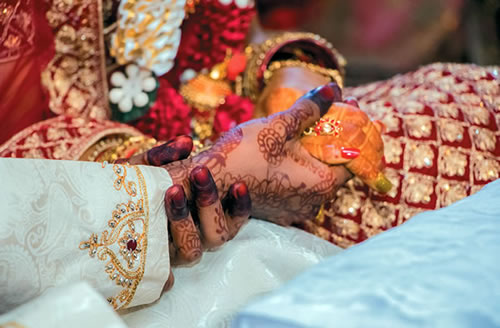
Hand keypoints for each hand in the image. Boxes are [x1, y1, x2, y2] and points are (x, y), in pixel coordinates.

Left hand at [115, 136, 250, 291]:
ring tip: (173, 189)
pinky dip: (165, 274)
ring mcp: (169, 253)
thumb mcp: (143, 167)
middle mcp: (190, 237)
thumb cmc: (123, 187)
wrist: (84, 207)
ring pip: (193, 250)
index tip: (238, 184)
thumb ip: (164, 154)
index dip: (240, 206)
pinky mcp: (147, 268)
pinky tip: (158, 252)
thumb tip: (186, 143)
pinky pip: (163, 275)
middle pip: (216, 234)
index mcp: (198, 217)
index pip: (232, 218)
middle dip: (210, 201)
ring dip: (187, 220)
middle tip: (199, 171)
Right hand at [165, 83, 353, 224]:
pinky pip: (300, 184)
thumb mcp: (278, 126)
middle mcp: (313, 202)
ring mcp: (295, 208)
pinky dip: (302, 164)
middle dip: (335, 137)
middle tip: (332, 111)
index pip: (352, 157)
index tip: (350, 107)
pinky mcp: (280, 208)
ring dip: (317, 150)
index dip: (354, 130)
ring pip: (317, 175)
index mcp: (321, 184)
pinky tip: (291, 146)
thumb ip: (309, 109)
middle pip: (335, 166)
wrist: (206, 181)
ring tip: (311, 124)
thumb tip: (334, 89)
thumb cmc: (242, 155)